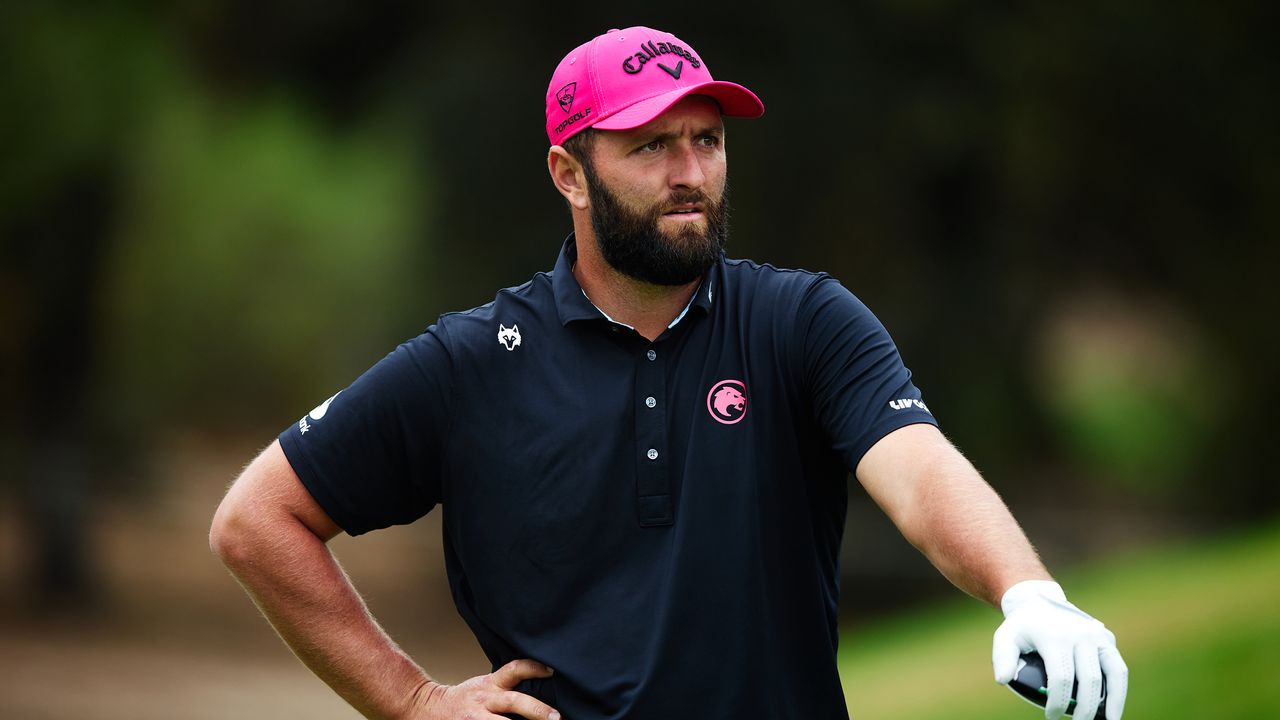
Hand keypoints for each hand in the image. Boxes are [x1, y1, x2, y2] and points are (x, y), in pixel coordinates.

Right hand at [412, 659, 560, 719]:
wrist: (429, 708)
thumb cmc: (464, 699)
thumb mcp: (484, 685)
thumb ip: (506, 687)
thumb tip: (540, 687)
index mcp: (490, 684)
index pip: (514, 669)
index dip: (534, 667)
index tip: (552, 671)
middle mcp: (485, 699)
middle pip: (514, 701)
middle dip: (537, 709)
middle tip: (556, 717)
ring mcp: (477, 718)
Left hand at [993, 580, 1127, 719]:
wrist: (1038, 600)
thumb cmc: (1021, 626)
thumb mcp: (1005, 637)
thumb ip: (1003, 658)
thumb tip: (1003, 680)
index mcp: (1055, 637)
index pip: (1061, 678)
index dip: (1057, 702)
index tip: (1051, 717)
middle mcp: (1080, 635)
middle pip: (1088, 679)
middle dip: (1084, 709)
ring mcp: (1097, 635)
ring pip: (1112, 673)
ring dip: (1112, 703)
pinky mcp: (1107, 638)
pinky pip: (1118, 668)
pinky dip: (1120, 690)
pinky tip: (1114, 710)